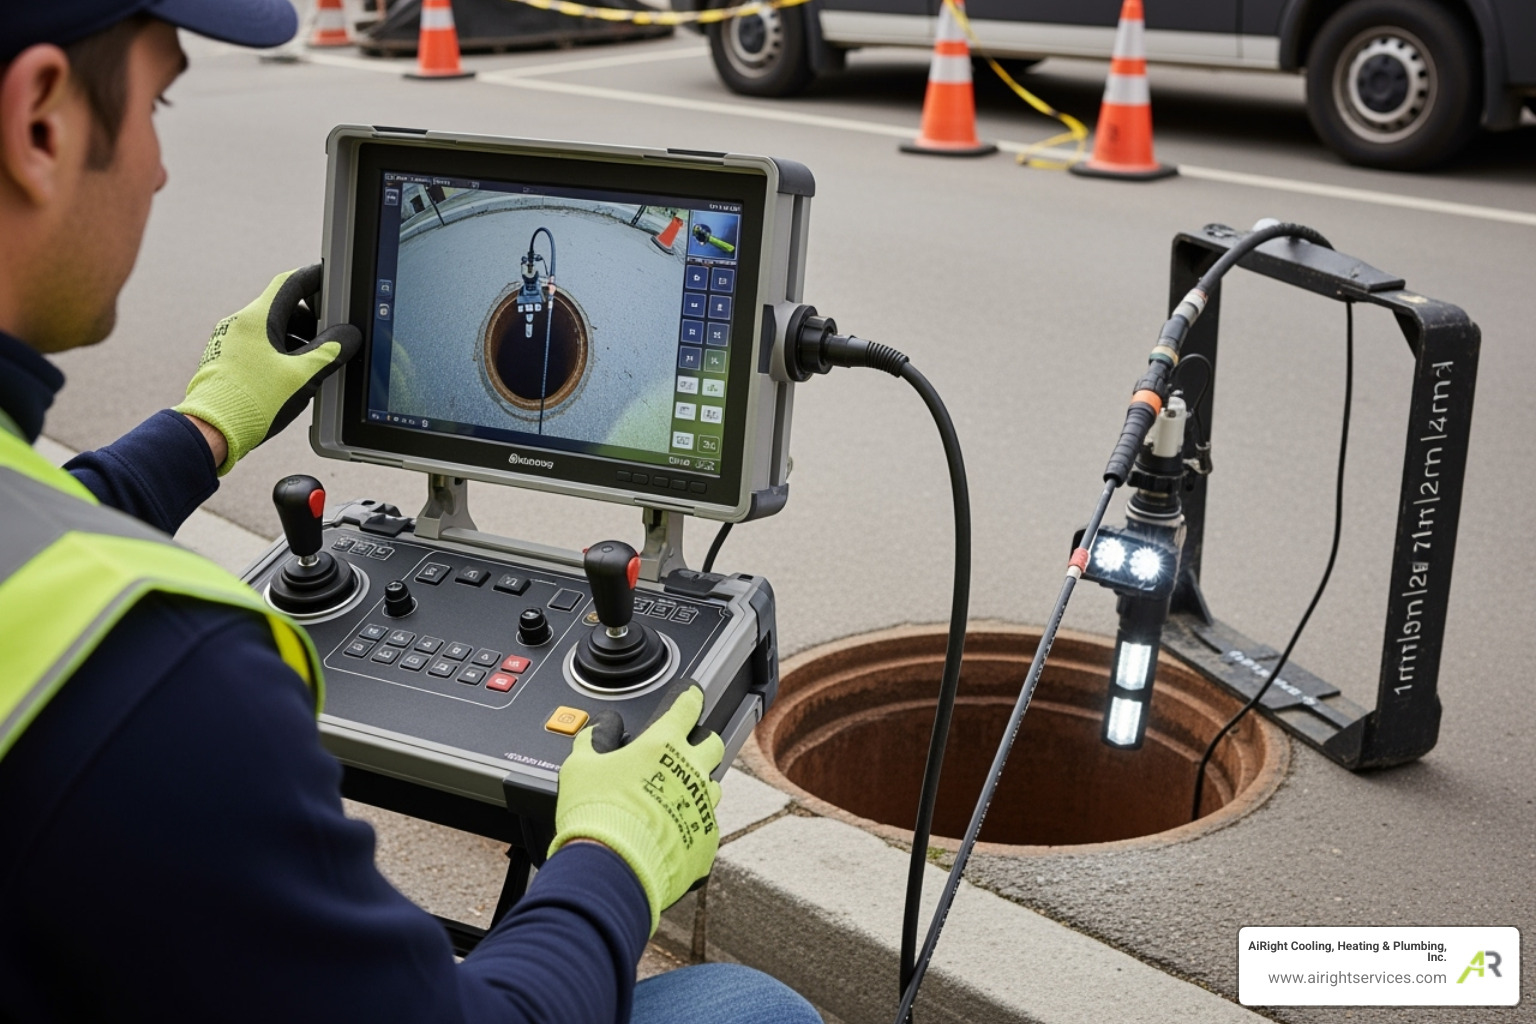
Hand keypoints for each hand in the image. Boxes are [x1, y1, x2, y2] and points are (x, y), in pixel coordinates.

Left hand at [174, 265, 359, 474]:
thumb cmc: (252, 402)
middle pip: (284, 308)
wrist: (212, 430)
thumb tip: (349, 336)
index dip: (317, 278)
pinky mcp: (227, 360)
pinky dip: (282, 353)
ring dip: (298, 340)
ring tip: (316, 363)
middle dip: (313, 320)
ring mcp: (231, 342)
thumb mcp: (303, 375)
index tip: (333, 281)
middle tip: (334, 334)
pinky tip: (294, 376)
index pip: (292, 283)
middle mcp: (240, 324)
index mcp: (257, 318)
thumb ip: (331, 351)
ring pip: (273, 329)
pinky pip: (260, 347)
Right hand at [549, 686, 723, 933]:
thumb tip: (599, 729)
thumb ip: (592, 740)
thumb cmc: (595, 815)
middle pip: (712, 744)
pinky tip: (668, 833)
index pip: (686, 707)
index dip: (689, 697)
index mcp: (663, 745)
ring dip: (695, 787)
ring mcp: (702, 806)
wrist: (610, 868)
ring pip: (712, 787)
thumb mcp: (580, 766)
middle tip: (679, 754)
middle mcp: (691, 771)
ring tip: (668, 800)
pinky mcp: (706, 840)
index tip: (691, 696)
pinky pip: (705, 825)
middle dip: (700, 744)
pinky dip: (689, 825)